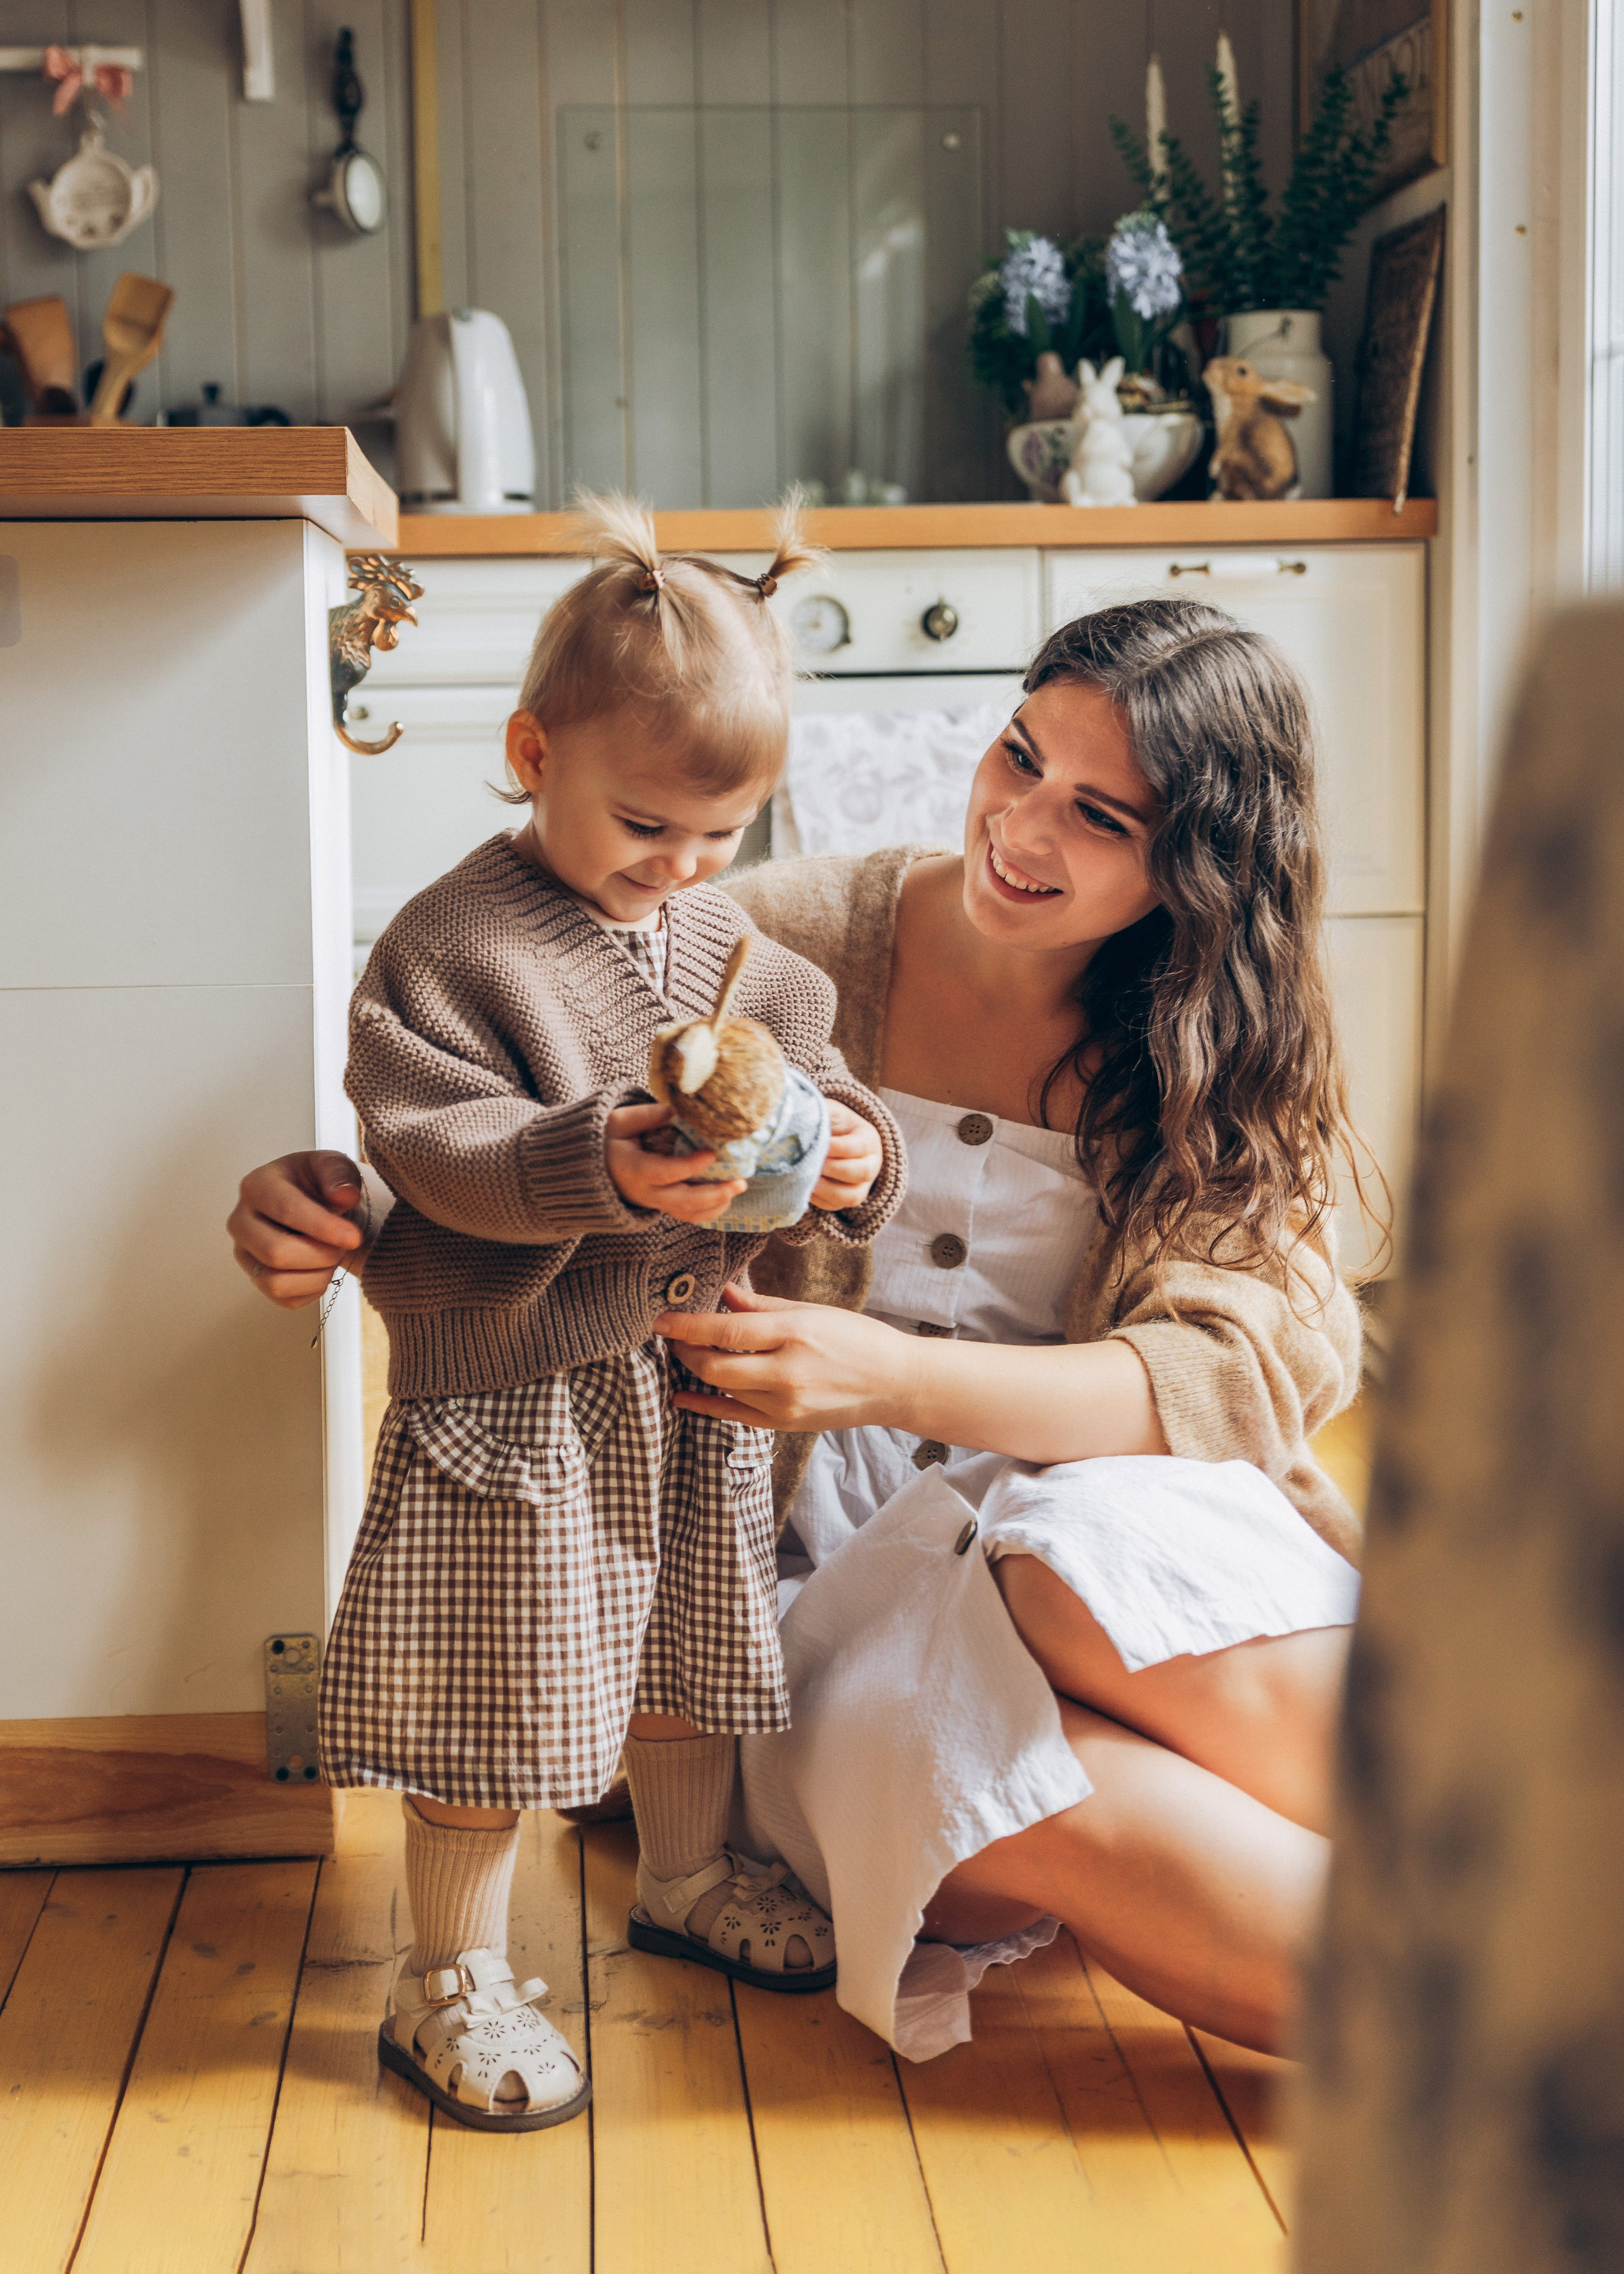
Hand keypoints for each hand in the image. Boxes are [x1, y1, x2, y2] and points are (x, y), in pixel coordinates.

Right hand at [229, 1150, 366, 1309]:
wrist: (320, 1204)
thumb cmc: (322, 1184)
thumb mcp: (335, 1166)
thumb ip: (340, 1174)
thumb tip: (344, 1194)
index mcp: (257, 1185)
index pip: (286, 1210)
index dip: (323, 1227)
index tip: (353, 1237)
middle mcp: (241, 1221)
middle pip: (276, 1252)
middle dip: (321, 1254)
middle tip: (343, 1244)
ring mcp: (244, 1253)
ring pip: (276, 1282)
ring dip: (317, 1275)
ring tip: (332, 1255)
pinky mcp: (255, 1278)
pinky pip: (284, 1299)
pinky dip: (313, 1290)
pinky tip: (323, 1269)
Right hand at [606, 1101, 746, 1223]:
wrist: (593, 1168)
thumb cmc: (608, 1140)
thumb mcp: (619, 1122)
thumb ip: (646, 1115)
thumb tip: (676, 1112)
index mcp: (633, 1169)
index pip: (665, 1172)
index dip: (690, 1166)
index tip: (712, 1154)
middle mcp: (645, 1192)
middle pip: (682, 1201)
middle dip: (714, 1194)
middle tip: (740, 1182)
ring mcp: (654, 1203)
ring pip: (688, 1213)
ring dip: (716, 1204)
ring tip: (738, 1188)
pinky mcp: (662, 1207)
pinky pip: (688, 1216)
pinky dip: (709, 1210)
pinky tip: (727, 1197)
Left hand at [655, 1284, 916, 1430]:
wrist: (895, 1384)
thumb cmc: (857, 1339)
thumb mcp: (812, 1311)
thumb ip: (762, 1306)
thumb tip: (722, 1294)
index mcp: (795, 1333)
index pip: (726, 1329)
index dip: (687, 1325)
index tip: (660, 1319)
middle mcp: (787, 1372)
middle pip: (714, 1366)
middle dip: (685, 1350)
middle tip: (672, 1335)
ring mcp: (785, 1404)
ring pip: (722, 1389)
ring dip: (697, 1371)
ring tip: (687, 1353)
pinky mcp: (784, 1425)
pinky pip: (732, 1415)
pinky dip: (704, 1405)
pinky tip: (684, 1395)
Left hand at [810, 1099, 881, 1212]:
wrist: (831, 1136)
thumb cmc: (829, 1122)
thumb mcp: (829, 1113)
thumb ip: (821, 1117)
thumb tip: (801, 1126)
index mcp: (869, 1139)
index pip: (860, 1147)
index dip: (838, 1147)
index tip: (819, 1144)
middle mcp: (872, 1164)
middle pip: (862, 1173)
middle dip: (834, 1169)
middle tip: (812, 1162)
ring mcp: (861, 1185)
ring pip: (851, 1197)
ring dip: (827, 1189)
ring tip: (806, 1178)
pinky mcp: (846, 1199)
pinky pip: (835, 1206)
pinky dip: (818, 1199)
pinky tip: (803, 1187)